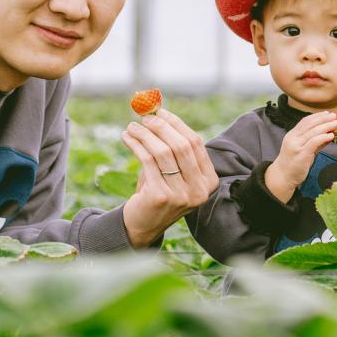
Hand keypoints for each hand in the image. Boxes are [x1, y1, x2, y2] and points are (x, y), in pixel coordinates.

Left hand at [119, 109, 219, 247]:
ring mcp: (182, 195)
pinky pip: (147, 161)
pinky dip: (136, 145)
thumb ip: (171, 146)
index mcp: (209, 181)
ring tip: (132, 127)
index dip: (177, 124)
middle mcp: (200, 190)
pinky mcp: (161, 196)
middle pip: (181, 146)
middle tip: (145, 117)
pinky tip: (127, 138)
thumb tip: (157, 112)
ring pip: (163, 152)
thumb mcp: (172, 171)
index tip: (160, 112)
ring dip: (145, 134)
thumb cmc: (158, 191)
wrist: (143, 225)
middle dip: (161, 127)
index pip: (195, 143)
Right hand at [263, 111, 336, 202]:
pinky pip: (313, 142)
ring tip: (336, 124)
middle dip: (323, 119)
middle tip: (334, 116)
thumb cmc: (293, 164)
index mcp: (292, 135)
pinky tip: (331, 136)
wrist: (283, 177)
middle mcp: (293, 138)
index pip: (305, 121)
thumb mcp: (302, 149)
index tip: (327, 113)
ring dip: (326, 126)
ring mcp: (296, 146)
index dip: (317, 116)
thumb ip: (314, 142)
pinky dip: (323, 137)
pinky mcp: (301, 154)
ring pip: (312, 132)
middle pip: (309, 124)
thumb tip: (328, 135)